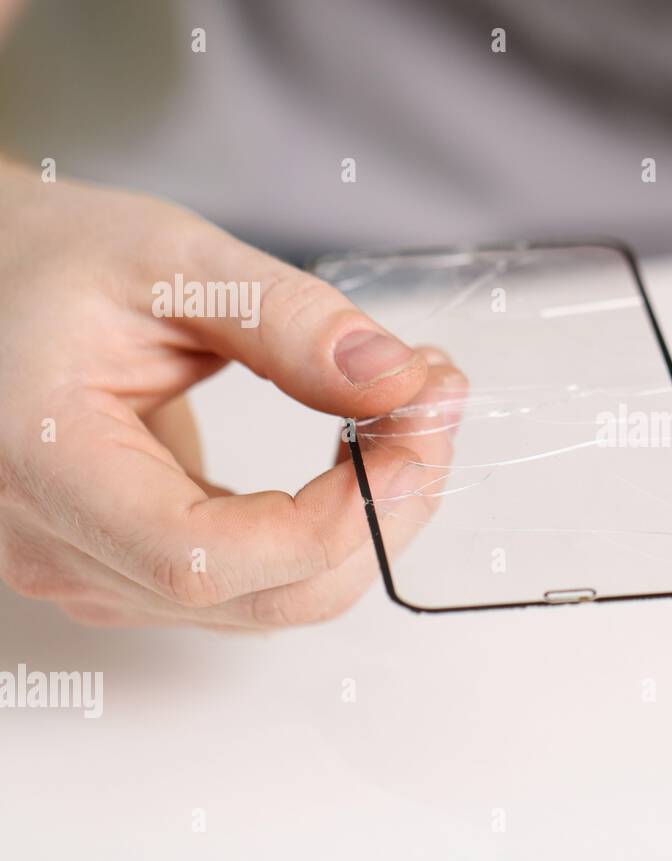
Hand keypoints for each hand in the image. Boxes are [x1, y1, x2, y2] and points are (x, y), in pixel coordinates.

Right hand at [0, 158, 464, 628]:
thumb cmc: (54, 261)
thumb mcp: (173, 260)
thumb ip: (288, 321)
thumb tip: (400, 381)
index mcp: (43, 467)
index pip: (202, 561)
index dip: (332, 518)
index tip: (415, 434)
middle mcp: (60, 549)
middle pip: (263, 596)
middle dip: (380, 513)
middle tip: (437, 408)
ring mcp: (97, 571)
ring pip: (277, 599)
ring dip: (369, 518)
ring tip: (413, 412)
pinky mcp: (137, 567)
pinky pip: (262, 579)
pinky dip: (333, 521)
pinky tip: (366, 446)